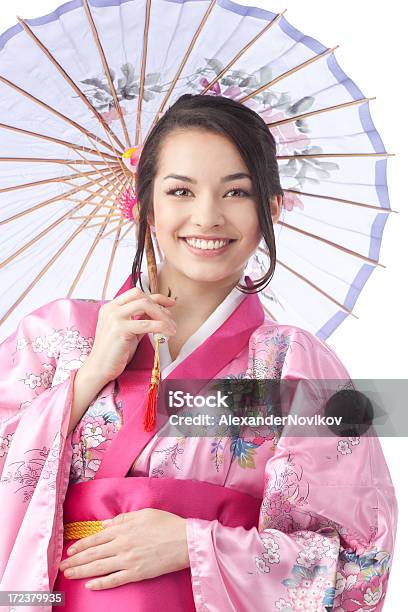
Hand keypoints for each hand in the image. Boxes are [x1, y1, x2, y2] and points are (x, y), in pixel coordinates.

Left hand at [58, 508, 189, 589]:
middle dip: (75, 560)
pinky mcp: (136, 573)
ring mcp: (128, 560)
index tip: (70, 551)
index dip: (81, 545)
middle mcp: (122, 544)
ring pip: (99, 567)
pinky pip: (114, 579)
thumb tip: (105, 524)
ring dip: (81, 571)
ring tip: (69, 575)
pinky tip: (90, 585)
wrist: (184, 540)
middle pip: (93, 554)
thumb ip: (122, 519)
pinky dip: (100, 583)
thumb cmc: (167, 524)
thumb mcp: (144, 513)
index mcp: (123, 528)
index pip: (96, 538)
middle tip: (62, 566)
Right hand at [85, 287, 176, 384]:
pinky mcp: (119, 329)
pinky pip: (146, 324)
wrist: (99, 368)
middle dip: (160, 305)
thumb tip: (160, 312)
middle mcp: (111, 309)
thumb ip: (141, 319)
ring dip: (162, 315)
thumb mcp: (130, 331)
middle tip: (171, 318)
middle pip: (141, 297)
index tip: (170, 303)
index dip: (156, 296)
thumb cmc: (115, 352)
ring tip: (172, 328)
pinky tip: (167, 333)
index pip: (136, 293)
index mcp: (111, 307)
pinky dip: (160, 326)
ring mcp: (114, 317)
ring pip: (145, 305)